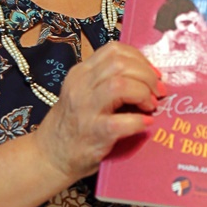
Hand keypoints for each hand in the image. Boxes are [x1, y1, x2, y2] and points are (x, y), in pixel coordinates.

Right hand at [33, 42, 161, 182]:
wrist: (50, 156)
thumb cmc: (73, 124)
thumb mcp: (83, 92)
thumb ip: (106, 80)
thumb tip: (148, 75)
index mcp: (81, 73)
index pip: (114, 50)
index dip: (139, 59)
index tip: (152, 74)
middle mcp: (80, 86)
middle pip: (120, 64)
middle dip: (146, 75)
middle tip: (157, 92)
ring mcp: (85, 110)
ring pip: (120, 85)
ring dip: (143, 93)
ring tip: (150, 106)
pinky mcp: (93, 134)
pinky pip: (121, 122)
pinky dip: (138, 121)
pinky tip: (145, 124)